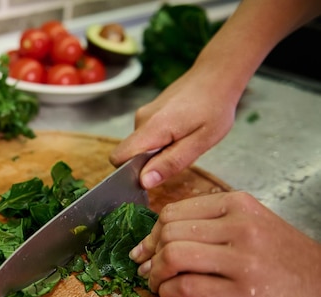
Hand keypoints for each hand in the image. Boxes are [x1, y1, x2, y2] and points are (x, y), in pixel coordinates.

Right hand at [110, 66, 240, 188]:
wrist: (216, 76)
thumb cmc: (214, 107)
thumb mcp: (201, 142)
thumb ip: (171, 163)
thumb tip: (145, 181)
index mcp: (152, 128)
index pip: (119, 157)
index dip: (131, 172)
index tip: (154, 174)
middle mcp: (141, 120)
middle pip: (129, 154)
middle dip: (148, 164)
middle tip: (179, 154)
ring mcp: (143, 115)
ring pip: (139, 147)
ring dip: (157, 152)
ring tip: (184, 141)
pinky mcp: (148, 114)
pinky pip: (146, 137)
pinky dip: (159, 142)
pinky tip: (180, 133)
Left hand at [130, 191, 320, 296]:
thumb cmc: (285, 259)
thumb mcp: (253, 224)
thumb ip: (211, 222)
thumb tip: (159, 235)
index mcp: (238, 205)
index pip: (174, 212)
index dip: (152, 233)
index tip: (145, 248)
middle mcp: (240, 227)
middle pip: (169, 233)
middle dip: (149, 254)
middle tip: (146, 269)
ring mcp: (242, 260)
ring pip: (172, 257)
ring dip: (155, 274)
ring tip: (157, 283)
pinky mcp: (242, 294)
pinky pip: (186, 288)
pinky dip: (167, 294)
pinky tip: (170, 296)